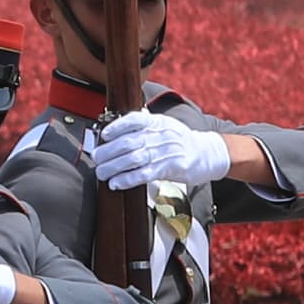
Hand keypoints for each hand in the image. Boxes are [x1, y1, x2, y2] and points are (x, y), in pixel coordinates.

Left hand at [83, 111, 234, 190]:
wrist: (207, 154)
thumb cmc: (179, 142)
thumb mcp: (164, 127)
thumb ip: (144, 127)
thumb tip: (114, 130)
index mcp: (158, 122)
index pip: (134, 120)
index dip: (117, 127)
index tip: (104, 135)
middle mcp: (161, 134)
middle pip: (129, 141)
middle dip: (108, 151)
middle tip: (96, 158)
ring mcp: (166, 151)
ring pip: (134, 158)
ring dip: (114, 167)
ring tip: (101, 173)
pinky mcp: (170, 168)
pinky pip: (145, 174)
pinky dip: (127, 179)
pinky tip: (116, 183)